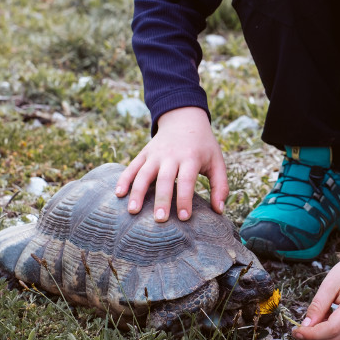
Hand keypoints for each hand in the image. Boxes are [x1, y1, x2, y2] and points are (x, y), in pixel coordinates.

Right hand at [115, 106, 227, 221]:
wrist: (185, 119)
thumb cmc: (204, 146)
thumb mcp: (217, 162)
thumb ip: (220, 186)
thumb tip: (219, 211)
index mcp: (191, 158)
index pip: (187, 180)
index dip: (185, 199)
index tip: (184, 218)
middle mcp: (171, 155)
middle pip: (164, 179)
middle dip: (162, 199)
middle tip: (159, 220)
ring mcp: (155, 154)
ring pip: (144, 173)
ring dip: (137, 192)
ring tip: (133, 211)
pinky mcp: (144, 153)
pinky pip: (132, 167)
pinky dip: (124, 179)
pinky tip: (119, 194)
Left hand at [292, 233, 339, 339]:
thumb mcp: (330, 284)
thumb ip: (318, 306)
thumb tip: (306, 326)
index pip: (331, 329)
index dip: (312, 334)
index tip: (296, 332)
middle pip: (335, 339)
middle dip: (314, 339)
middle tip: (298, 332)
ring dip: (323, 337)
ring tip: (316, 321)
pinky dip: (334, 335)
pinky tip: (328, 322)